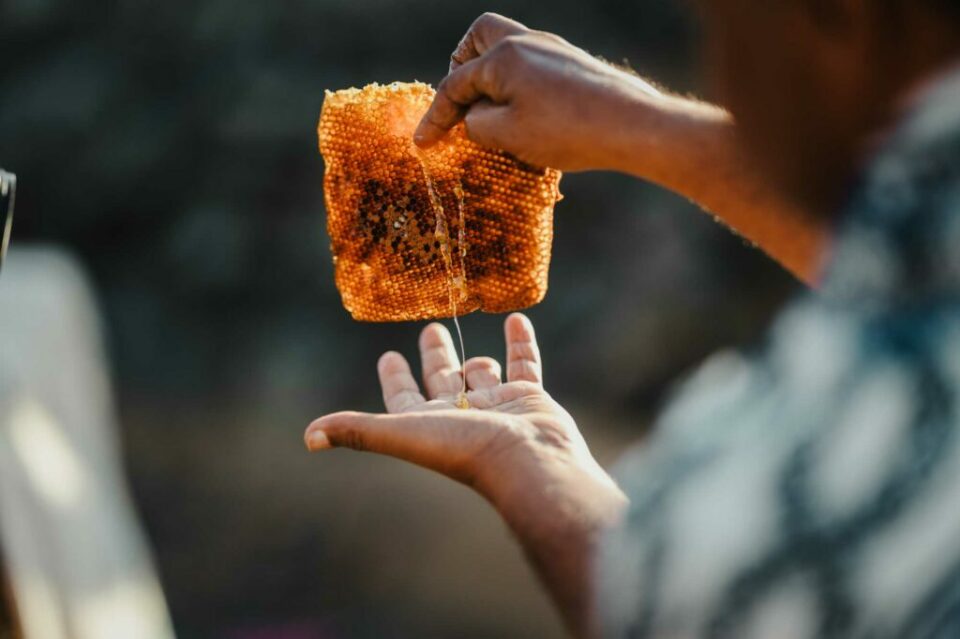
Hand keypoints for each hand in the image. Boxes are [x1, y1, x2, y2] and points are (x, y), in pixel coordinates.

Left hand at [305, 313, 625, 637]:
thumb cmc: (464, 449)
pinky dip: (520, 343)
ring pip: (482, 375)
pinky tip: (516, 319)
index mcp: (427, 423)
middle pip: (443, 380)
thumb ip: (358, 430)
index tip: (388, 357)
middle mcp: (460, 415)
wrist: (529, 462)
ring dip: (475, 359)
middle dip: (435, 357)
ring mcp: (497, 406)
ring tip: (471, 340)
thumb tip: (309, 438)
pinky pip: (524, 363)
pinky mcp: (529, 397)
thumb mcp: (403, 432)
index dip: (394, 378)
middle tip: (430, 330)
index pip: (404, 397)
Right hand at [413, 13, 662, 170]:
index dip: (435, 118)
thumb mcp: (507, 136)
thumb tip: (474, 117)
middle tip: (461, 104)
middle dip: (462, 69)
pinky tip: (527, 120)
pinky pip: (532, 67)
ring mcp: (553, 50)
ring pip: (508, 51)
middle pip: (479, 39)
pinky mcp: (574, 65)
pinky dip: (518, 87)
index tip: (422, 144)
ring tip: (494, 118)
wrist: (633, 125)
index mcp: (502, 56)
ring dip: (493, 80)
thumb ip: (476, 124)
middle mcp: (526, 43)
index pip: (455, 85)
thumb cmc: (567, 131)